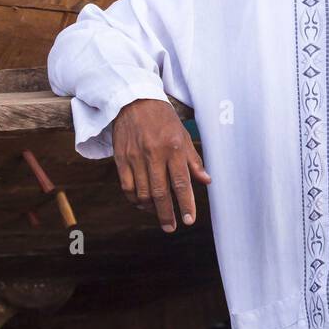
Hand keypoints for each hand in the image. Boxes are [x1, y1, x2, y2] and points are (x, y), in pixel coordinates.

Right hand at [112, 98, 210, 232]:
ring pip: (143, 192)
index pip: (181, 182)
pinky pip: (127, 187)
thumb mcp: (182, 134)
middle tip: (171, 227)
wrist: (133, 100)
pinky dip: (135, 199)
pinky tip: (142, 203)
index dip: (185, 203)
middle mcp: (153, 154)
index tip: (189, 220)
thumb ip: (193, 160)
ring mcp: (135, 157)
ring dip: (151, 208)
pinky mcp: (121, 159)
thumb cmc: (162, 118)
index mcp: (172, 147)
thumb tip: (206, 181)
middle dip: (167, 214)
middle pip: (160, 192)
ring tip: (159, 213)